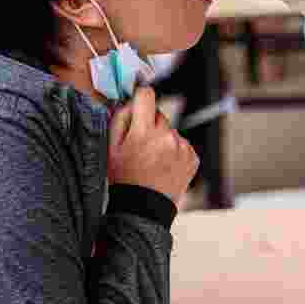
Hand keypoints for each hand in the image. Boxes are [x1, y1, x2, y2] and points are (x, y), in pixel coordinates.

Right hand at [107, 86, 198, 204]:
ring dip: (164, 140)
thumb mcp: (111, 148)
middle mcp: (166, 136)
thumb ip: (120, 118)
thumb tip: (130, 101)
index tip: (139, 101)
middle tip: (141, 146)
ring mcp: (182, 147)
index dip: (141, 96)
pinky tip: (164, 166)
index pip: (146, 95)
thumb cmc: (124, 178)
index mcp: (144, 131)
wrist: (144, 208)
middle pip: (160, 115)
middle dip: (150, 125)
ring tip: (153, 161)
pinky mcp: (193, 158)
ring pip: (171, 132)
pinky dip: (175, 152)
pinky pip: (183, 145)